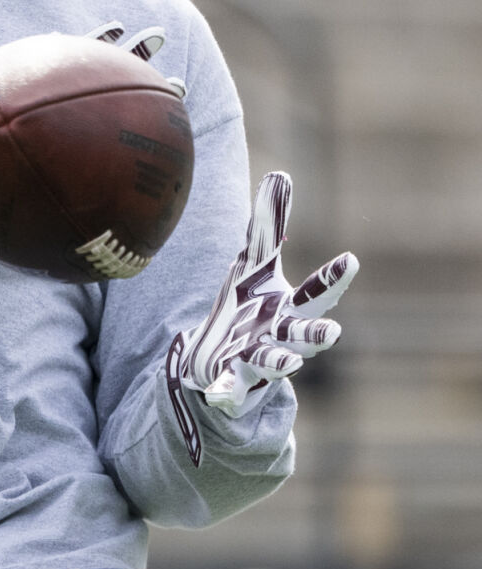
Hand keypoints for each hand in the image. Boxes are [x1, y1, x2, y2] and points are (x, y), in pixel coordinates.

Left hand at [164, 171, 357, 466]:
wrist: (223, 357)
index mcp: (290, 308)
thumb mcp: (256, 264)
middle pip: (304, 335)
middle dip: (318, 334)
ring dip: (281, 362)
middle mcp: (281, 337)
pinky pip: (228, 387)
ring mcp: (256, 359)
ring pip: (272, 362)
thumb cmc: (250, 307)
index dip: (333, 278)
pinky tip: (217, 394)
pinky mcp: (229, 378)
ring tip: (290, 364)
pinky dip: (226, 391)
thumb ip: (269, 226)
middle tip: (333, 333)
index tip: (350, 261)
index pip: (317, 292)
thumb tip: (280, 175)